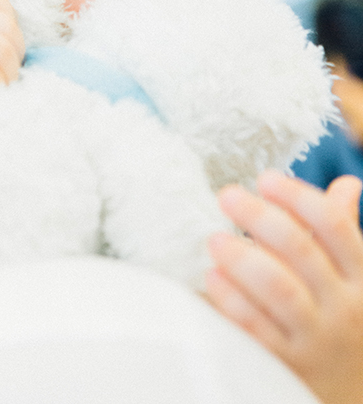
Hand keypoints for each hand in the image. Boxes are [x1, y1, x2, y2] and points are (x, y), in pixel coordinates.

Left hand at [206, 171, 362, 403]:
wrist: (354, 398)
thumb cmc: (349, 326)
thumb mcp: (357, 281)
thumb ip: (345, 233)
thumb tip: (349, 184)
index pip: (335, 225)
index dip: (299, 196)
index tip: (265, 178)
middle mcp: (346, 306)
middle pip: (301, 250)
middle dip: (260, 216)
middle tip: (227, 195)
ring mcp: (319, 338)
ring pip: (279, 288)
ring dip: (243, 258)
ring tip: (215, 238)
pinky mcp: (290, 366)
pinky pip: (258, 328)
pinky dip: (233, 300)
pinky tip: (212, 278)